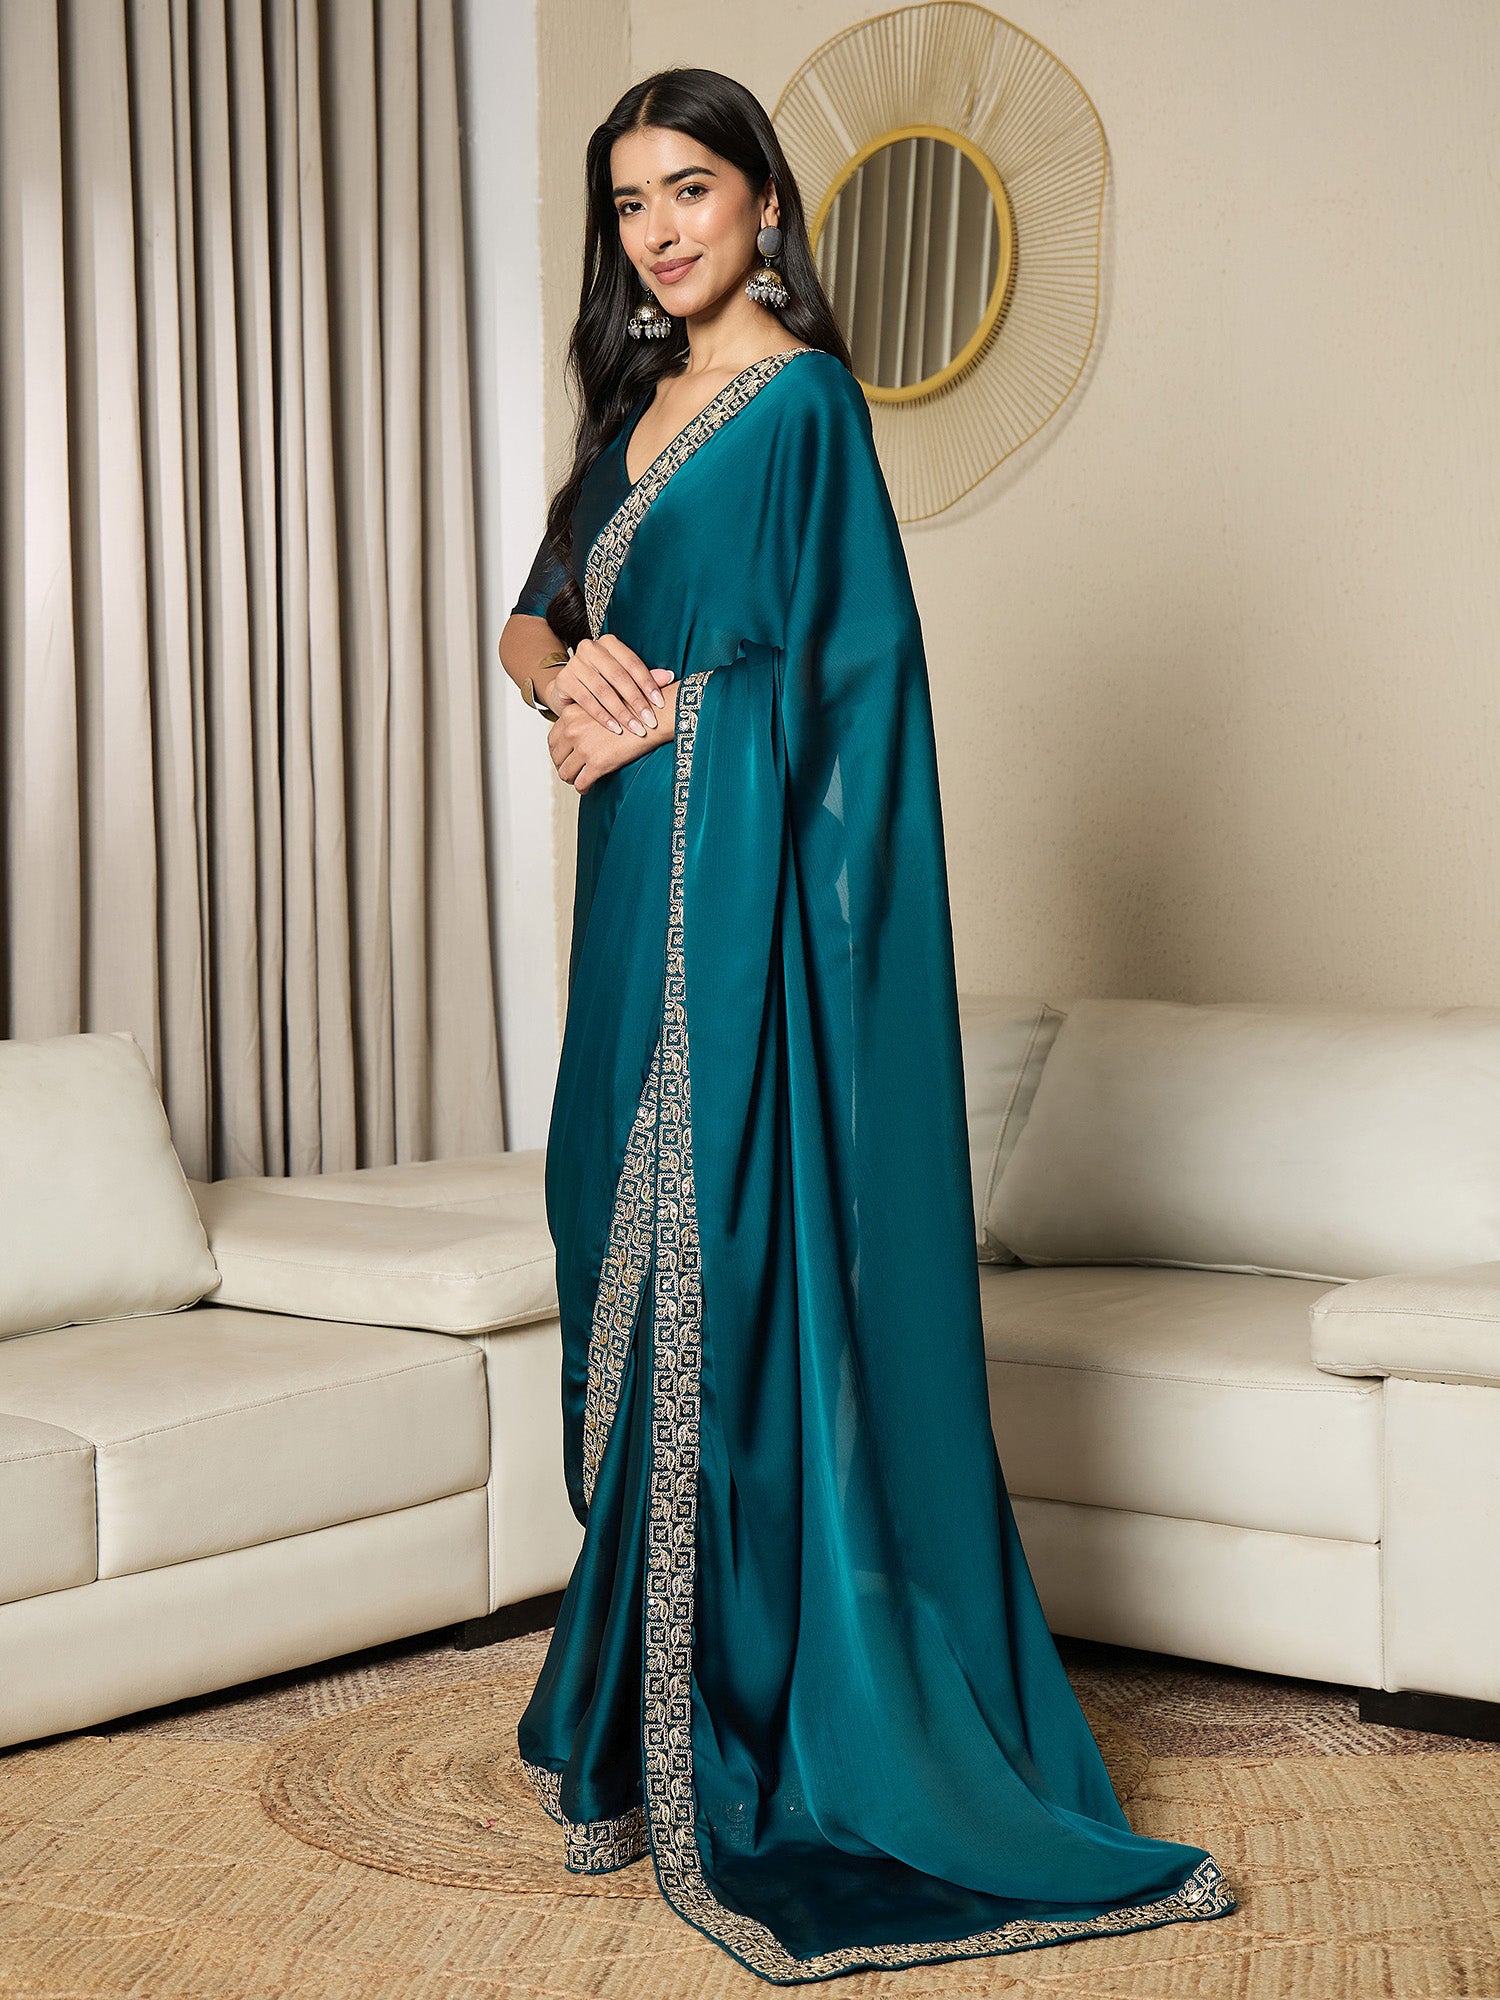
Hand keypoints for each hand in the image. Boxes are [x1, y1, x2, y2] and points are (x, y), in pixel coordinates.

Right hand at [548, 636, 672, 737]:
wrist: (568, 689)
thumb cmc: (601, 683)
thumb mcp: (623, 680)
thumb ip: (644, 678)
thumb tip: (668, 676)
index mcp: (609, 643)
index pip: (632, 663)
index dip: (648, 684)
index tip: (660, 704)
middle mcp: (590, 648)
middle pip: (619, 676)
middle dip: (636, 701)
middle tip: (649, 720)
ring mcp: (575, 663)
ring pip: (603, 690)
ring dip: (621, 712)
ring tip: (635, 728)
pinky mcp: (564, 680)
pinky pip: (587, 700)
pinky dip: (603, 716)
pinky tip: (615, 728)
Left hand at [549, 677, 677, 793]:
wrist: (652, 718)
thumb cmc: (634, 711)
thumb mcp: (601, 705)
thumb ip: (585, 717)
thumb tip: (580, 733)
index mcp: (571, 714)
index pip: (552, 738)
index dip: (557, 752)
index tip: (565, 758)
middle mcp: (572, 730)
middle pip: (556, 756)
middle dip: (563, 766)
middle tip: (572, 772)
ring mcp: (583, 748)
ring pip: (565, 772)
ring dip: (571, 779)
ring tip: (580, 781)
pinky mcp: (597, 764)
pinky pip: (581, 783)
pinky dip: (583, 788)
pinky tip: (589, 787)